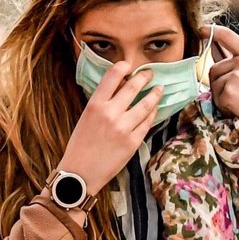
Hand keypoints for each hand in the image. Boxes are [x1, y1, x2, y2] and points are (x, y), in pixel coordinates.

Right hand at [58, 61, 162, 195]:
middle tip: (150, 74)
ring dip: (155, 94)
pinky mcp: (133, 142)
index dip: (123, 66)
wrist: (80, 174)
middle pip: (134, 86)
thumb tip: (121, 86)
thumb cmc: (80, 144)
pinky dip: (152, 113)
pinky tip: (154, 109)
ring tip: (159, 89)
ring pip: (146, 104)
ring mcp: (124, 128)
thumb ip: (103, 102)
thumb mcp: (86, 117)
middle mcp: (111, 113)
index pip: (113, 75)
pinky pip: (147, 122)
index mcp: (95, 105)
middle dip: (145, 77)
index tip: (129, 65)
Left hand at [202, 25, 238, 154]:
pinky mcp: (228, 91)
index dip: (212, 31)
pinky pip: (215, 98)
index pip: (228, 37)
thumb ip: (237, 61)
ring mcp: (235, 76)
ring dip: (221, 95)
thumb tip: (213, 49)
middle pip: (214, 68)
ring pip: (213, 83)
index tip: (201, 30)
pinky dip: (223, 106)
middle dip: (220, 82)